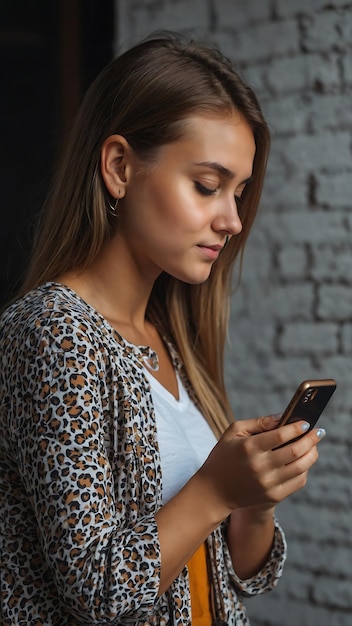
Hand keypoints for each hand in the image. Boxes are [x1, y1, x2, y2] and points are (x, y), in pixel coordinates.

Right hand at [197, 415, 324, 515]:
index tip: (306, 422)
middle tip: (318, 431)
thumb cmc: (224, 455)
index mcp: (249, 447)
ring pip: (301, 467)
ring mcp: (268, 484)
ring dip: (312, 453)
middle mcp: (260, 466)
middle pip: (295, 450)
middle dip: (311, 439)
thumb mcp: (234, 432)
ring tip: (313, 445)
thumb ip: (259, 422)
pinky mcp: (273, 496)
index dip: (297, 427)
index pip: (281, 435)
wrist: (214, 491)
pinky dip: (305, 469)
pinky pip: (298, 481)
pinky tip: (303, 461)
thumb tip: (284, 417)